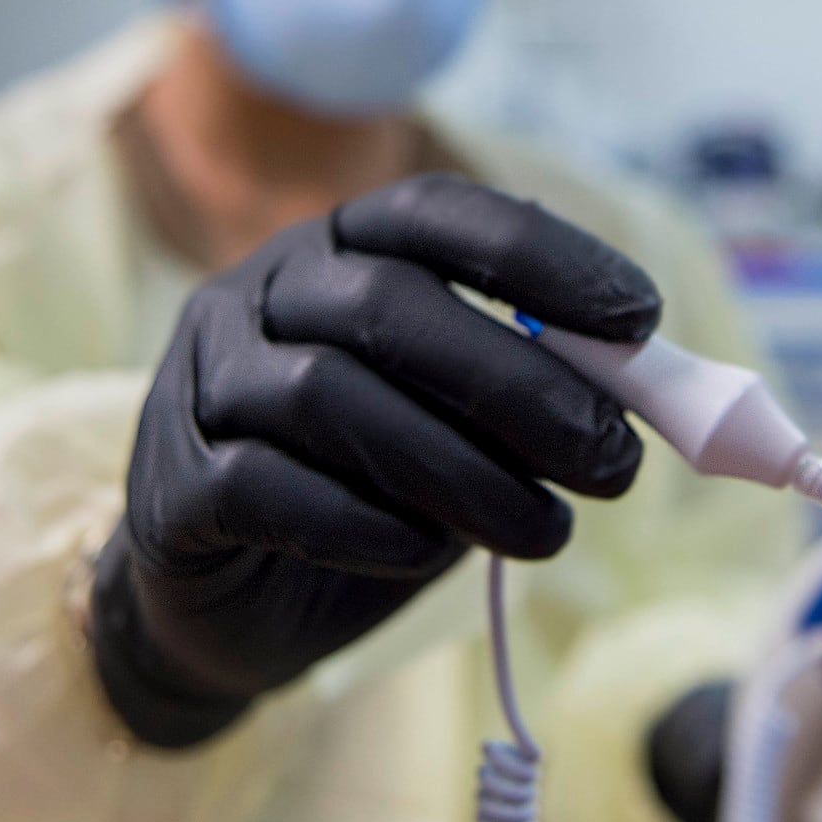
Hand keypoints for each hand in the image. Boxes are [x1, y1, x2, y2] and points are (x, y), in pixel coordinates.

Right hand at [89, 173, 658, 747]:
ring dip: (460, 470)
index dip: (543, 255)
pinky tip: (424, 553)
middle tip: (614, 460)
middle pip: (391, 304)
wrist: (230, 607)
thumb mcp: (461, 431)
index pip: (438, 214)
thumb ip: (529, 395)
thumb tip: (650, 392)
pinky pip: (266, 484)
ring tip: (546, 531)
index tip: (642, 318)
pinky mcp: (171, 483)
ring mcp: (201, 380)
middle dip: (521, 382)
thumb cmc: (367, 492)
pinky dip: (362, 521)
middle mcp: (260, 291)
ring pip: (331, 395)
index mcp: (340, 250)